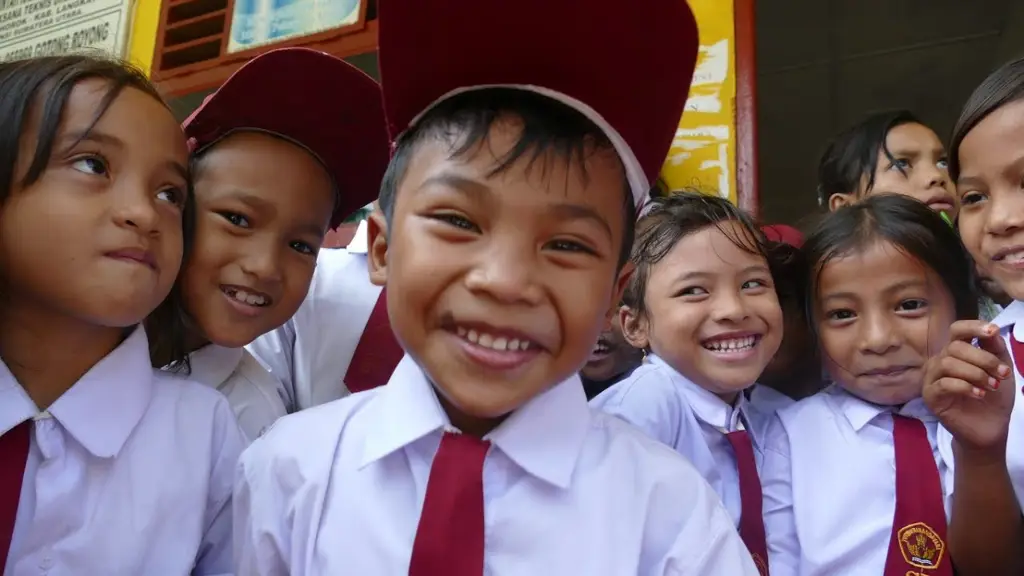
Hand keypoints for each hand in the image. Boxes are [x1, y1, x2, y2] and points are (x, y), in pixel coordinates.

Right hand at [923, 320, 1014, 451]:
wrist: (990, 427)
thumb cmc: (993, 396)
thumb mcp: (1002, 368)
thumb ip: (996, 348)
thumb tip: (990, 331)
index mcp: (957, 352)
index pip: (957, 330)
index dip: (972, 327)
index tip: (992, 331)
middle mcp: (941, 361)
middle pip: (955, 347)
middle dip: (983, 359)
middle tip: (1002, 374)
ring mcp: (932, 378)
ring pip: (948, 364)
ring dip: (975, 374)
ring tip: (991, 387)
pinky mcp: (930, 396)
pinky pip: (944, 384)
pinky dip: (965, 387)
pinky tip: (979, 395)